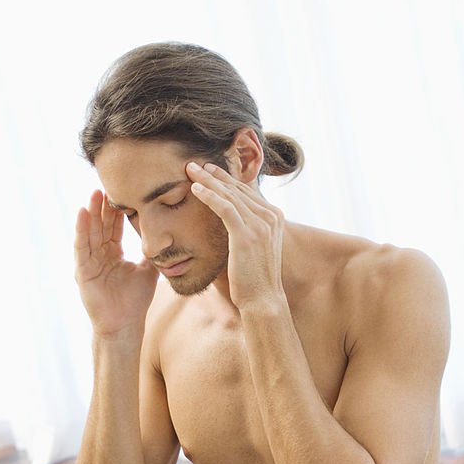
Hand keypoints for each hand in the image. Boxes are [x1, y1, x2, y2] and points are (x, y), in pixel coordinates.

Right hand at [74, 190, 158, 338]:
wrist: (125, 325)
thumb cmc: (135, 301)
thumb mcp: (148, 271)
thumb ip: (153, 253)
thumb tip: (168, 237)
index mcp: (113, 253)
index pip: (114, 226)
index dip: (117, 209)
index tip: (122, 190)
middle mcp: (99, 254)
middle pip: (100, 225)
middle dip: (102, 205)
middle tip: (106, 183)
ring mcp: (89, 262)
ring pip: (90, 232)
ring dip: (90, 212)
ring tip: (93, 193)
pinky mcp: (82, 271)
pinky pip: (81, 247)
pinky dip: (81, 230)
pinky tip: (81, 213)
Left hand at [186, 162, 285, 309]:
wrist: (263, 300)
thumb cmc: (254, 279)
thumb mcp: (255, 248)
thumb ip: (247, 230)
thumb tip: (232, 222)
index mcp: (273, 217)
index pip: (246, 191)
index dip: (225, 179)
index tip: (207, 170)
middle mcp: (270, 216)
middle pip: (237, 188)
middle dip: (214, 174)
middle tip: (194, 163)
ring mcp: (260, 224)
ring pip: (229, 194)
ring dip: (207, 180)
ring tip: (190, 169)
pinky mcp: (246, 234)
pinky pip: (224, 208)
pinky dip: (209, 195)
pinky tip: (194, 188)